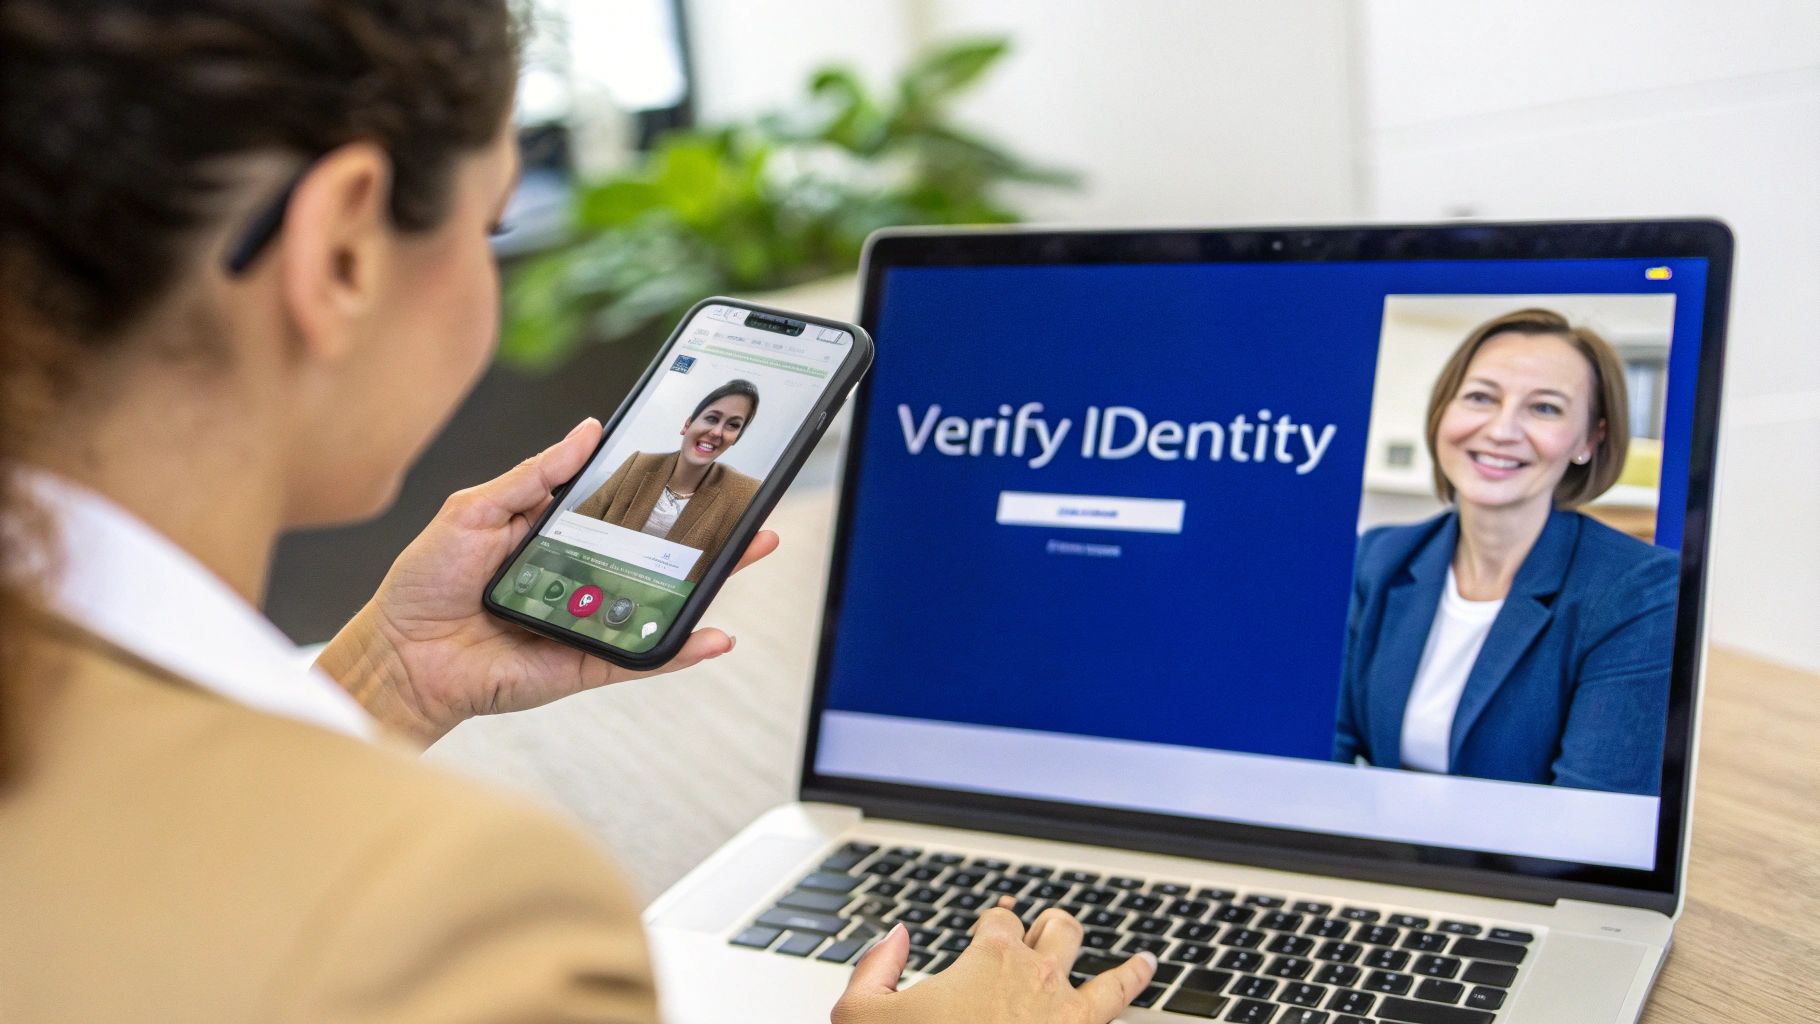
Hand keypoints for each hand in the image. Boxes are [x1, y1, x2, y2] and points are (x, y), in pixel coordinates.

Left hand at [314, 417, 778, 744]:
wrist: (400, 656)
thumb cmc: (424, 583)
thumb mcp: (475, 509)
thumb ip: (534, 474)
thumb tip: (585, 433)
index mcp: (556, 531)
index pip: (621, 504)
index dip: (661, 487)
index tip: (702, 463)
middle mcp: (580, 573)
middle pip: (655, 550)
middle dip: (706, 529)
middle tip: (748, 506)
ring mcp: (589, 619)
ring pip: (659, 599)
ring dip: (708, 580)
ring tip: (749, 550)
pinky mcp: (587, 662)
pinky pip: (642, 656)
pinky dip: (681, 649)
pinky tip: (715, 634)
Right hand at [832, 900, 1155, 1023]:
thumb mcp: (862, 1014)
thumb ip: (875, 967)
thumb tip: (898, 937)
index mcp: (988, 956)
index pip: (1001, 919)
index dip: (996, 921)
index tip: (995, 927)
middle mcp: (1036, 975)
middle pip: (1059, 930)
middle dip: (1053, 929)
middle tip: (1050, 935)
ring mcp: (1068, 1011)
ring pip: (1105, 971)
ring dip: (1119, 964)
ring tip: (1141, 962)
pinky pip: (1120, 1007)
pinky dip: (1136, 989)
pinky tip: (1148, 982)